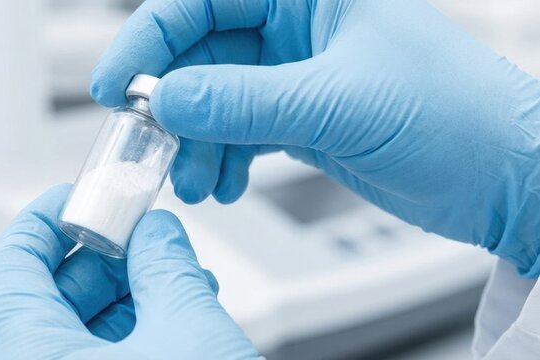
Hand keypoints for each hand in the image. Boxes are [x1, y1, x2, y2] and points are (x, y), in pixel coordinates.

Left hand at [0, 184, 261, 358]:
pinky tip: (180, 312)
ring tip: (179, 272)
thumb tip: (156, 232)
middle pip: (50, 291)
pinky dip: (137, 329)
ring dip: (131, 291)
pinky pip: (102, 355)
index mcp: (33, 354)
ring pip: (80, 326)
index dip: (46, 216)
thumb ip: (166, 264)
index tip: (77, 195)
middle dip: (107, 252)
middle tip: (144, 230)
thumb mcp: (189, 329)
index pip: (11, 262)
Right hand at [90, 0, 539, 275]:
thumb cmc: (459, 117)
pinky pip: (240, 130)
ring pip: (216, 97)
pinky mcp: (304, 118)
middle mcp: (301, 27)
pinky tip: (225, 183)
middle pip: (203, 51)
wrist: (508, 181)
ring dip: (196, 141)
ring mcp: (300, 74)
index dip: (152, 37)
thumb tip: (166, 99)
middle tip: (153, 141)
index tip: (121, 82)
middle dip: (175, 102)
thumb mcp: (337, 102)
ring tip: (197, 179)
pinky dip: (223, 158)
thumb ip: (241, 100)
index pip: (206, 0)